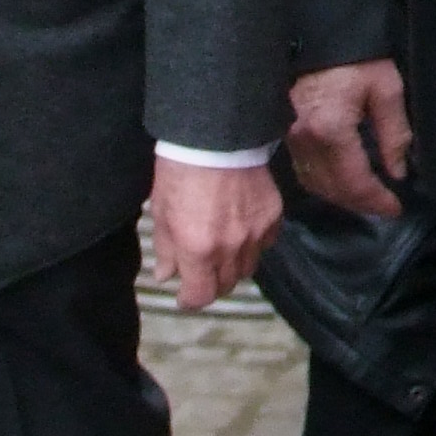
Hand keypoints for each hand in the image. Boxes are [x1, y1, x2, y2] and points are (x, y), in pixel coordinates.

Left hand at [147, 157, 280, 309]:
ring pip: (248, 268)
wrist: (215, 136)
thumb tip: (166, 276)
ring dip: (233, 267)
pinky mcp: (273, 215)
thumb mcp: (162, 213)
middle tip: (201, 271)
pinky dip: (255, 244)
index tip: (184, 295)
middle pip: (225, 285)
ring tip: (222, 252)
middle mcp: (230, 248)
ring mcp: (255, 232)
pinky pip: (266, 243)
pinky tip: (243, 231)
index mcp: (198, 250)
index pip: (200, 296)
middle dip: (210, 283)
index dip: (190, 300)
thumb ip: (166, 250)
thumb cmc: (180, 172)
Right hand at [289, 57, 410, 215]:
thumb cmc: (355, 56)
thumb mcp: (385, 89)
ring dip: (342, 197)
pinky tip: (342, 183)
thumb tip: (398, 171)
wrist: (318, 31)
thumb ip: (394, 134)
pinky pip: (303, 171)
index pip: (354, 181)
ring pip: (315, 184)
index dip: (376, 200)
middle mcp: (304, 139)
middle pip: (332, 189)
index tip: (396, 207)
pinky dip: (324, 184)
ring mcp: (290, 137)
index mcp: (330, 129)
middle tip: (385, 207)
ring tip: (368, 198)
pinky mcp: (284, 132)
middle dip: (361, 203)